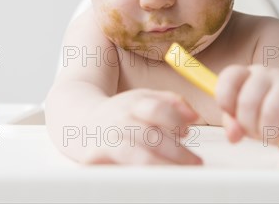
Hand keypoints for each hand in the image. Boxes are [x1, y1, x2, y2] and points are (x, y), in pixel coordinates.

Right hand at [81, 89, 202, 164]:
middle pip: (150, 135)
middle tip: (195, 162)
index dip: (175, 120)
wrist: (83, 122)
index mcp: (134, 103)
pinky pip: (119, 172)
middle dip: (176, 151)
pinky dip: (137, 176)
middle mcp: (120, 121)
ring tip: (178, 173)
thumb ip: (172, 103)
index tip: (188, 132)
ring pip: (136, 156)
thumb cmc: (123, 114)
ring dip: (161, 165)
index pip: (156, 109)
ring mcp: (107, 141)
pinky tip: (152, 180)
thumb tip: (193, 116)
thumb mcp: (146, 99)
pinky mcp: (96, 161)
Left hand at [215, 65, 278, 149]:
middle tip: (260, 132)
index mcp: (250, 75)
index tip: (233, 116)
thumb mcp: (250, 120)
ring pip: (270, 113)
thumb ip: (234, 123)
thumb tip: (233, 133)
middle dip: (250, 126)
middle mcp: (269, 75)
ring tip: (277, 135)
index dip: (226, 101)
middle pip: (247, 102)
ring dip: (271, 134)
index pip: (229, 77)